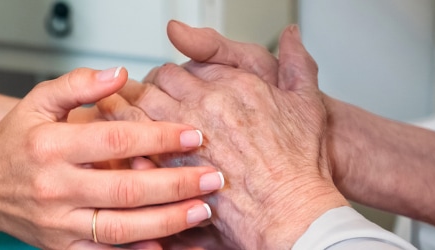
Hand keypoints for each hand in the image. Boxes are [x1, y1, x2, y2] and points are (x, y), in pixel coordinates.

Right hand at [0, 67, 225, 248]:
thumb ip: (79, 85)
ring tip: (202, 210)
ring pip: (121, 228)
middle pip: (126, 190)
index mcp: (50, 146)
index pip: (114, 141)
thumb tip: (120, 74)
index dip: (158, 136)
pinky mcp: (62, 249)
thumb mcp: (37, 102)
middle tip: (214, 177)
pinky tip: (170, 242)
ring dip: (168, 221)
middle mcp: (54, 188)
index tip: (193, 133)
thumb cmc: (13, 143)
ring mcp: (58, 224)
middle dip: (176, 184)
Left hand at [123, 22, 348, 248]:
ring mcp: (185, 134)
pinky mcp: (172, 166)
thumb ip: (295, 63)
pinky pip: (135, 143)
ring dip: (132, 110)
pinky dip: (128, 142)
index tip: (173, 87)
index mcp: (233, 84)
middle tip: (148, 101)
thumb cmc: (299, 165)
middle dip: (150, 89)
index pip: (187, 66)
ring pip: (140, 106)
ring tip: (133, 123)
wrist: (292, 209)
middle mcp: (206, 104)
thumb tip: (291, 35)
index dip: (175, 76)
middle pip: (159, 81)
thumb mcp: (306, 103)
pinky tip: (130, 151)